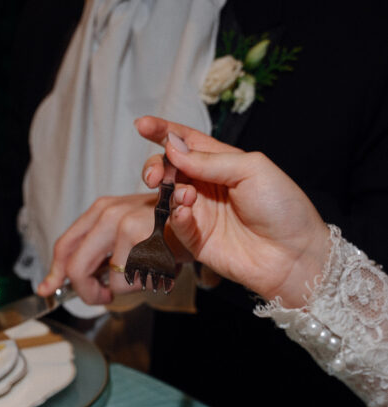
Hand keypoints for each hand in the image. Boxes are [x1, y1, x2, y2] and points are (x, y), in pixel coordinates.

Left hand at [37, 193, 160, 304]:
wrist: (202, 217)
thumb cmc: (165, 231)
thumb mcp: (125, 236)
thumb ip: (95, 254)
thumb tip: (54, 284)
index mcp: (101, 210)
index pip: (65, 246)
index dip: (54, 273)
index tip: (47, 290)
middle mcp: (108, 213)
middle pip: (75, 268)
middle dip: (87, 291)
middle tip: (103, 296)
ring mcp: (124, 224)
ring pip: (105, 280)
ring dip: (121, 289)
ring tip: (142, 275)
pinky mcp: (140, 239)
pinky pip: (126, 282)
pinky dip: (140, 286)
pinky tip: (155, 271)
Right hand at [135, 116, 330, 306]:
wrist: (292, 254)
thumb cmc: (282, 207)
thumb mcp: (251, 168)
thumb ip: (210, 159)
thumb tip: (173, 148)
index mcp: (223, 162)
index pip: (187, 142)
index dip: (163, 132)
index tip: (141, 125)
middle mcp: (208, 186)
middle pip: (170, 169)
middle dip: (157, 167)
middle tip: (155, 175)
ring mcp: (201, 214)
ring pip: (168, 197)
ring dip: (169, 193)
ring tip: (186, 196)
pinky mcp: (197, 241)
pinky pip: (176, 226)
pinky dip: (176, 217)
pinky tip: (185, 212)